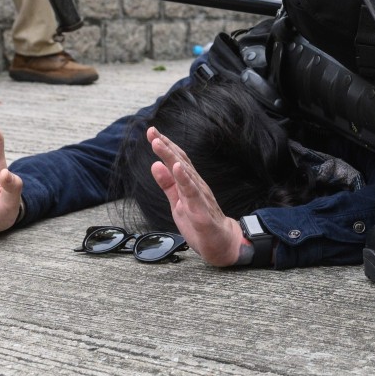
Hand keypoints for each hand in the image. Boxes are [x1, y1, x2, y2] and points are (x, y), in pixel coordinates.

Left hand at [148, 127, 252, 267]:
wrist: (222, 244)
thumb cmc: (201, 223)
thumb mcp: (178, 202)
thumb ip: (167, 184)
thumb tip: (154, 165)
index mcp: (190, 184)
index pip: (177, 161)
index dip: (165, 146)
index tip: (152, 133)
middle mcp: (197, 186)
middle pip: (180, 162)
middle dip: (166, 146)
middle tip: (152, 131)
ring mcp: (200, 197)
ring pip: (185, 173)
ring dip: (171, 157)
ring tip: (159, 144)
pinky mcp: (202, 211)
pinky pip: (193, 193)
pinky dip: (185, 179)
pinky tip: (177, 167)